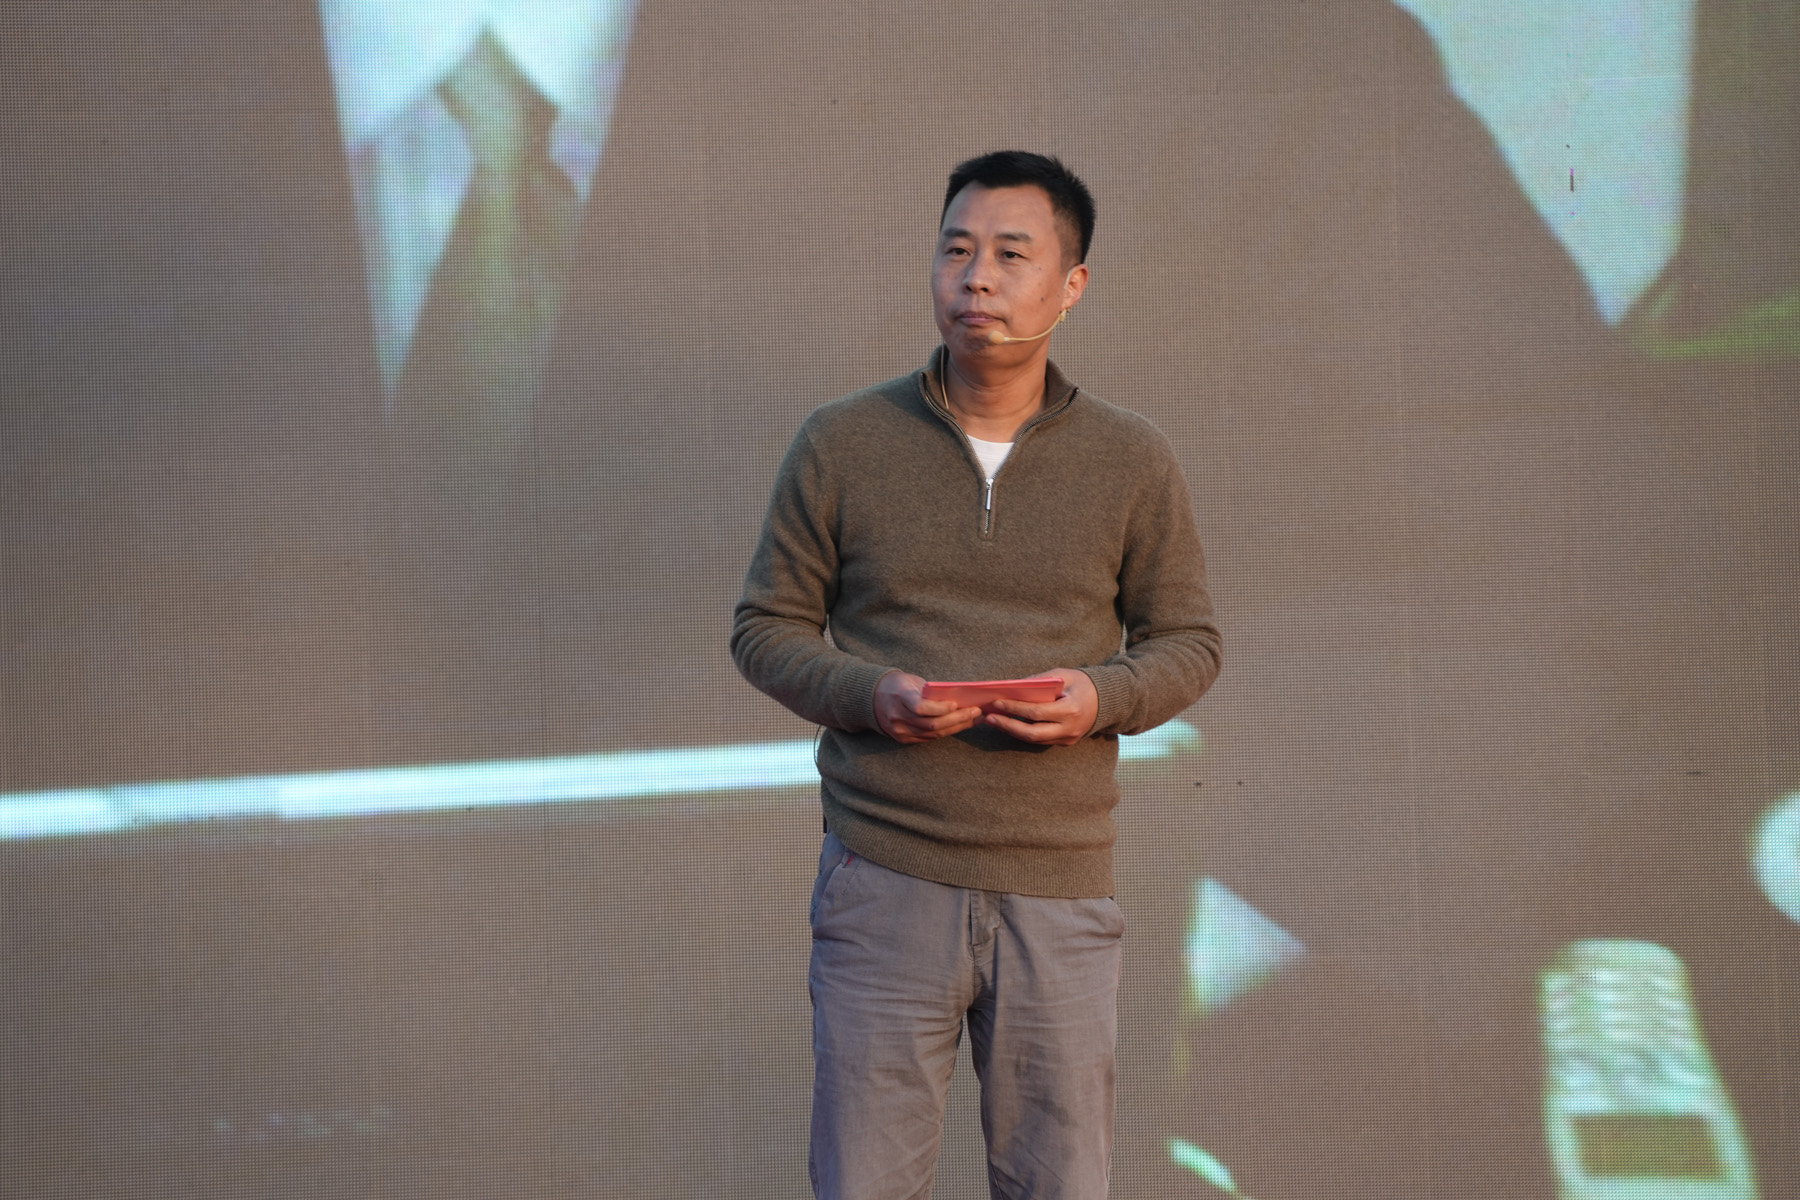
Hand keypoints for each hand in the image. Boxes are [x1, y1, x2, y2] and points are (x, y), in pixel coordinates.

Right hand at [874, 671, 983, 744]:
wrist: (872, 698)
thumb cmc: (898, 685)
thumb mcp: (912, 681)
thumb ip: (930, 691)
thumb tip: (958, 698)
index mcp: (899, 697)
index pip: (920, 707)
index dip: (939, 708)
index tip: (955, 704)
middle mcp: (898, 717)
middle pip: (932, 724)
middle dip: (958, 718)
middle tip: (976, 712)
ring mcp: (900, 731)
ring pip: (933, 733)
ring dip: (957, 726)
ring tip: (975, 719)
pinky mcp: (904, 739)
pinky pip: (929, 738)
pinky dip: (947, 732)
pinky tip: (961, 725)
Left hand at [983, 668, 1097, 746]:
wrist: (1107, 700)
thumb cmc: (1083, 683)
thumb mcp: (1064, 674)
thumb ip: (1040, 680)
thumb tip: (1013, 686)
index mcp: (1071, 710)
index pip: (1036, 713)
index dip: (1014, 708)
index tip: (996, 702)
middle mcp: (1069, 729)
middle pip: (1032, 733)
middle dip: (1008, 726)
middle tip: (989, 718)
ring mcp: (1068, 738)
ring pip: (1034, 740)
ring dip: (1012, 731)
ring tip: (994, 721)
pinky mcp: (1066, 742)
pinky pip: (1041, 740)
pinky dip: (1023, 733)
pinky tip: (1010, 724)